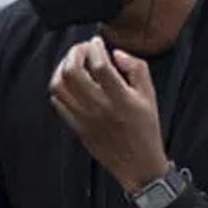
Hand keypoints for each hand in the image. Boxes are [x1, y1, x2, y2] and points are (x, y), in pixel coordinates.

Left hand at [49, 36, 168, 193]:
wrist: (138, 166)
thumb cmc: (146, 129)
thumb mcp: (150, 96)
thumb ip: (136, 69)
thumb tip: (116, 54)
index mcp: (120, 99)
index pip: (99, 65)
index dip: (95, 47)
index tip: (97, 42)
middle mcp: (99, 108)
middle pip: (72, 72)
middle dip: (74, 53)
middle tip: (83, 48)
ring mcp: (84, 119)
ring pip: (59, 86)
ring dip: (62, 68)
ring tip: (73, 62)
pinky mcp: (76, 127)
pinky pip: (57, 103)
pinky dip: (59, 86)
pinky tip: (69, 81)